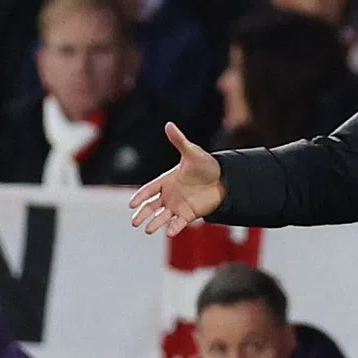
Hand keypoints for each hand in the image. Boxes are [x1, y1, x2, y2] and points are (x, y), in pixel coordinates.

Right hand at [129, 122, 225, 236]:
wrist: (226, 179)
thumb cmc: (207, 165)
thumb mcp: (192, 152)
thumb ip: (179, 141)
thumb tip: (169, 124)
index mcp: (167, 180)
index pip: (149, 189)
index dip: (140, 196)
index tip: (132, 204)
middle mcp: (170, 194)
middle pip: (151, 206)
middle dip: (142, 214)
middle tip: (134, 223)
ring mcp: (179, 205)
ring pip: (162, 216)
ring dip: (155, 223)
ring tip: (148, 230)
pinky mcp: (190, 213)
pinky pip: (179, 223)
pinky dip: (174, 228)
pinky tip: (169, 232)